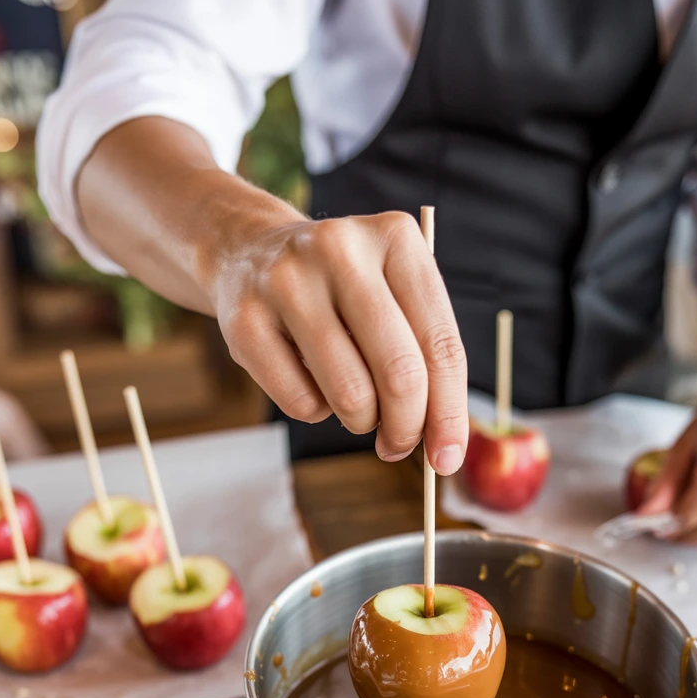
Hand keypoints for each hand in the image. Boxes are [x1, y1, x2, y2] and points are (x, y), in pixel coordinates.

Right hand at [208, 208, 468, 472]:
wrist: (250, 254)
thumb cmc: (343, 291)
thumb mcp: (394, 297)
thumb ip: (426, 358)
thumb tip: (443, 443)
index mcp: (396, 239)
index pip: (441, 345)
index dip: (451, 413)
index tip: (448, 458)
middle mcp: (342, 249)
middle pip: (399, 373)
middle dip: (407, 428)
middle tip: (399, 446)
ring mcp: (287, 282)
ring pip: (350, 394)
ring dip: (362, 422)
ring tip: (358, 408)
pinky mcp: (245, 321)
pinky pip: (301, 403)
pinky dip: (316, 411)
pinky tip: (311, 381)